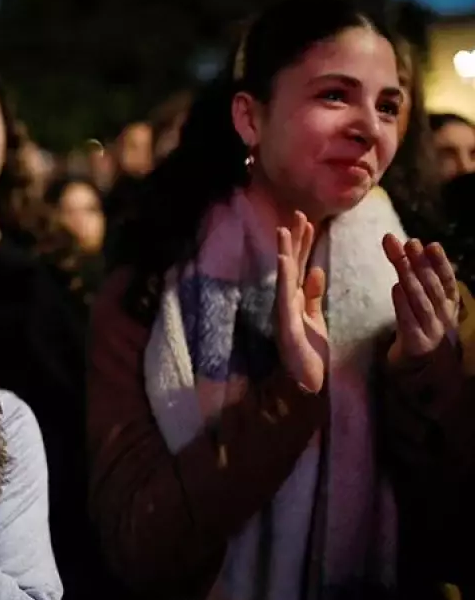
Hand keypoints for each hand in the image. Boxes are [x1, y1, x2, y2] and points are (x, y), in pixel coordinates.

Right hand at [275, 212, 328, 392]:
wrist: (309, 385)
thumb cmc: (311, 356)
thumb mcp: (316, 320)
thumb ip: (313, 296)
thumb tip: (316, 270)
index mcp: (296, 301)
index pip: (301, 267)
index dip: (303, 244)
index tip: (308, 221)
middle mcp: (287, 304)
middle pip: (292, 267)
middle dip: (294, 241)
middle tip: (297, 214)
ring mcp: (284, 314)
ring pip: (284, 278)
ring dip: (285, 254)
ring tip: (285, 230)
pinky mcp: (287, 326)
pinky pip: (285, 298)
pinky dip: (285, 278)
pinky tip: (284, 260)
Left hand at [384, 235, 459, 364]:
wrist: (418, 372)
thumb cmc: (419, 333)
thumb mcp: (425, 307)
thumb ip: (421, 284)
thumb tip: (411, 251)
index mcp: (449, 306)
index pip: (447, 281)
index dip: (440, 263)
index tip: (431, 244)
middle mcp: (444, 317)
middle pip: (431, 286)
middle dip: (420, 263)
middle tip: (409, 243)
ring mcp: (432, 331)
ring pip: (421, 300)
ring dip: (411, 277)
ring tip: (401, 259)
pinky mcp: (416, 344)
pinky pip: (408, 320)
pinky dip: (402, 303)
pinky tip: (396, 288)